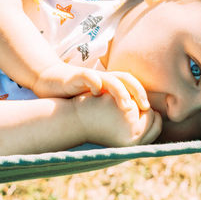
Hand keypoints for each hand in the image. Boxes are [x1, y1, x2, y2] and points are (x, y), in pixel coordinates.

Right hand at [32, 62, 149, 110]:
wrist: (51, 81)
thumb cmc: (76, 95)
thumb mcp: (96, 102)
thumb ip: (111, 108)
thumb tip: (130, 123)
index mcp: (110, 83)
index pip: (132, 85)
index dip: (142, 95)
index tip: (149, 111)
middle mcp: (103, 78)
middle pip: (126, 79)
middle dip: (137, 92)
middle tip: (144, 108)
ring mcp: (91, 77)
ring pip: (110, 79)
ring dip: (120, 91)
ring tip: (127, 106)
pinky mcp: (76, 76)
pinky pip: (87, 76)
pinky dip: (94, 82)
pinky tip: (97, 92)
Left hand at [72, 92, 161, 145]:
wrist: (74, 119)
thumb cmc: (98, 122)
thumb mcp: (121, 129)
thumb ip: (137, 127)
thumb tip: (157, 117)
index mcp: (133, 146)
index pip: (155, 130)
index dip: (151, 119)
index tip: (140, 112)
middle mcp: (134, 140)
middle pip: (155, 118)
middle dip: (146, 111)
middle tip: (129, 108)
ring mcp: (131, 126)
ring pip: (147, 108)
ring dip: (136, 103)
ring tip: (118, 108)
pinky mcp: (126, 111)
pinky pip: (137, 98)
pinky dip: (128, 95)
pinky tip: (112, 102)